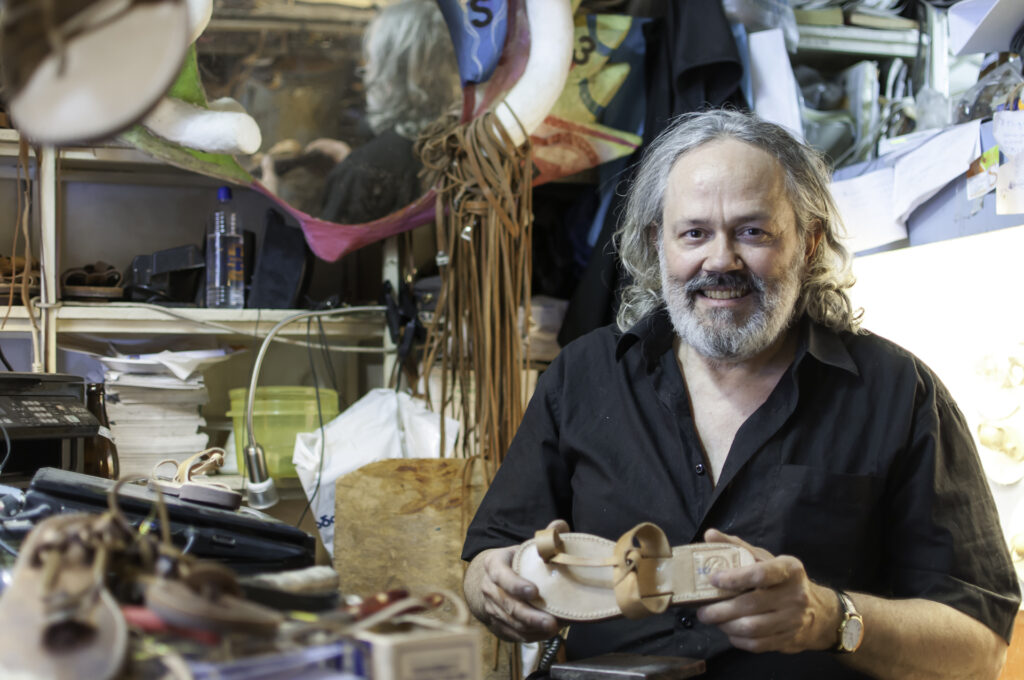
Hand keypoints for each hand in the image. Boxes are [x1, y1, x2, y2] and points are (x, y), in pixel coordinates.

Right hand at [463, 519, 565, 641]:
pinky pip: (512, 634)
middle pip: (508, 605)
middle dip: (530, 616)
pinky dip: (529, 636)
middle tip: (551, 622)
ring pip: (510, 622)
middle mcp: (489, 588)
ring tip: (553, 630)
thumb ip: (545, 537)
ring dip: (532, 629)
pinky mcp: (496, 625)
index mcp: (494, 564)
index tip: (534, 591)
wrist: (493, 580)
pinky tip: (546, 634)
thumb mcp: (526, 547)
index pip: (502, 575)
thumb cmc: (515, 562)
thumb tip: (560, 526)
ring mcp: (491, 608)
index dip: (516, 585)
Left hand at [695, 529, 838, 653]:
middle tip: (702, 611)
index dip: (734, 578)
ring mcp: (793, 620)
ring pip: (752, 628)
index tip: (712, 579)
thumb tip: (709, 535)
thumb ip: (737, 547)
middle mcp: (794, 595)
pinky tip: (729, 632)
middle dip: (720, 610)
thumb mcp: (766, 558)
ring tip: (713, 621)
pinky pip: (757, 645)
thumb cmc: (783, 581)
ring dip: (726, 626)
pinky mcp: (789, 640)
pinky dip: (738, 640)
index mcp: (789, 570)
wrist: (818, 612)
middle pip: (750, 605)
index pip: (760, 574)